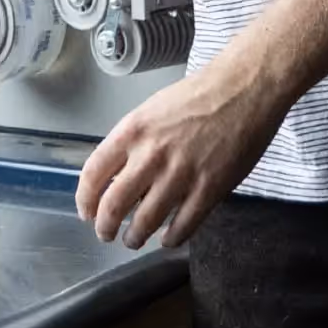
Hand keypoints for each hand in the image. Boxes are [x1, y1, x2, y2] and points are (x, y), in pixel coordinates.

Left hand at [76, 41, 291, 249]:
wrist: (242, 88)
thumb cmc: (198, 95)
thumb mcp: (152, 110)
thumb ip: (134, 142)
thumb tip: (120, 175)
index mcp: (133, 130)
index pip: (94, 172)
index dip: (85, 199)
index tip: (86, 212)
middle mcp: (151, 154)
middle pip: (114, 204)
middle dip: (105, 226)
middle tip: (106, 234)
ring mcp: (181, 174)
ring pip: (146, 222)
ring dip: (135, 236)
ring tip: (134, 240)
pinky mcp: (210, 189)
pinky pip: (183, 226)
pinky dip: (171, 239)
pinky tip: (167, 239)